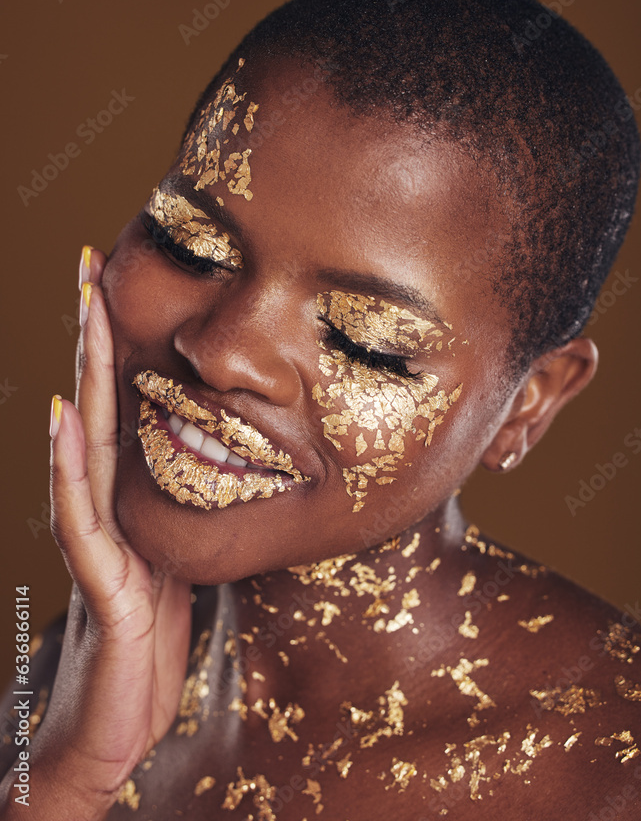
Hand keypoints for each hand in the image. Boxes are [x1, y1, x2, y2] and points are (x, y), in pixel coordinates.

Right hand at [6, 248, 191, 817]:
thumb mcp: (187, 550)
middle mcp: (103, 500)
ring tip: (84, 311)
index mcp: (130, 492)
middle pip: (98, 402)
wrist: (117, 717)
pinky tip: (65, 414)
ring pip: (85, 438)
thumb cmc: (155, 633)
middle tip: (92, 263)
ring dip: (84, 373)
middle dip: (95, 335)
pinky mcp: (101, 577)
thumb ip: (195, 503)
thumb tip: (237, 459)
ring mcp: (95, 534)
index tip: (123, 280)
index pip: (124, 403)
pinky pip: (81, 511)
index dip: (121, 344)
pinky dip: (69, 459)